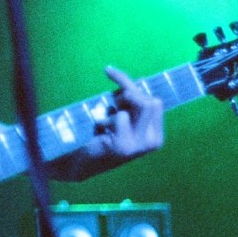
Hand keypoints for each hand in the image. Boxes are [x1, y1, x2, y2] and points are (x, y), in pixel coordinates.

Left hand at [55, 66, 164, 180]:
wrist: (81, 162)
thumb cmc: (99, 136)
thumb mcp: (121, 117)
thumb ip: (131, 102)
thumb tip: (140, 80)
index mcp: (156, 135)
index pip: (156, 102)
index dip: (134, 86)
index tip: (111, 74)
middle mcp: (153, 142)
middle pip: (150, 101)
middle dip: (128, 92)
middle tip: (111, 100)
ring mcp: (140, 146)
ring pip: (137, 104)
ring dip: (116, 106)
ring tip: (105, 120)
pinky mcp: (125, 146)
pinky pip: (120, 116)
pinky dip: (105, 118)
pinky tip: (99, 132)